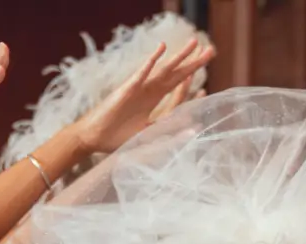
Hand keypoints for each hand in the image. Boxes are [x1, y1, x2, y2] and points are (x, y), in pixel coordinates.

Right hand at [76, 38, 215, 154]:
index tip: (206, 80)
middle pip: (176, 75)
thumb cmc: (118, 138)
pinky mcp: (127, 89)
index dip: (191, 83)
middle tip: (211, 51)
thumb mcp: (149, 136)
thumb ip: (169, 132)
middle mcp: (149, 92)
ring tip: (193, 44)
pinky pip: (141, 73)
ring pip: (163, 70)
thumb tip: (193, 131)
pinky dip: (151, 62)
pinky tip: (161, 50)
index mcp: (153, 103)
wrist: (94, 138)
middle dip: (194, 63)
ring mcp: (139, 89)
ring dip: (178, 57)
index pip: (177, 91)